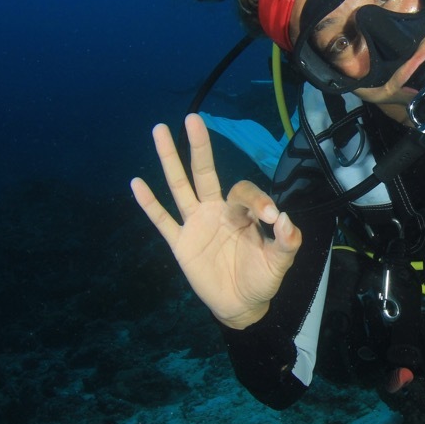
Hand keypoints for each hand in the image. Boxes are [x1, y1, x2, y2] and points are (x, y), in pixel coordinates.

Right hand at [130, 114, 300, 328]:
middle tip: (194, 118)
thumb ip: (288, 241)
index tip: (273, 218)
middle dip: (200, 147)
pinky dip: (149, 204)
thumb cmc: (262, 279)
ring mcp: (196, 224)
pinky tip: (136, 183)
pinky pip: (162, 220)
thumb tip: (285, 218)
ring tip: (160, 130)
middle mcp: (216, 211)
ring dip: (170, 160)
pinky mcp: (181, 243)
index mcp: (241, 213)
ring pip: (180, 187)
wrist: (241, 305)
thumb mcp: (281, 262)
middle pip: (205, 172)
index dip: (257, 200)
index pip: (243, 192)